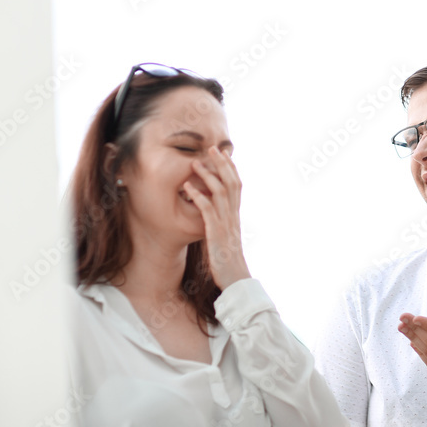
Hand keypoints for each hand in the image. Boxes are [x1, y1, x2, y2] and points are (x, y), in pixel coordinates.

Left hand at [182, 146, 250, 288]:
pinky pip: (208, 211)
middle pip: (231, 182)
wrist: (235, 278)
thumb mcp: (227, 236)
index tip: (224, 154)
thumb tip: (215, 212)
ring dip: (207, 176)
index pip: (237, 185)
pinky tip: (188, 189)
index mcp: (236, 215)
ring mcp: (226, 223)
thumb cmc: (228, 259)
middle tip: (212, 148)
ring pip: (220, 192)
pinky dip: (198, 197)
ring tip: (195, 164)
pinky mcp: (216, 233)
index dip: (231, 168)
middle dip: (221, 164)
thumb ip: (223, 222)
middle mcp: (233, 215)